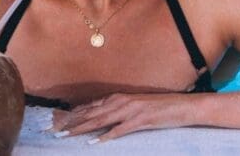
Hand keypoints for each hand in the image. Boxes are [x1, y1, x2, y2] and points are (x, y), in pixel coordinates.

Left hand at [49, 92, 190, 142]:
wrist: (182, 106)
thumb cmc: (159, 107)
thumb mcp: (134, 106)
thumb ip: (118, 110)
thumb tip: (101, 117)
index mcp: (119, 97)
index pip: (91, 106)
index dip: (74, 114)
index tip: (60, 122)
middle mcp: (121, 101)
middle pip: (91, 113)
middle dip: (72, 123)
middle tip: (57, 131)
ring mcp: (130, 110)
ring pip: (100, 120)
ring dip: (82, 128)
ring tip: (68, 135)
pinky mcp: (140, 120)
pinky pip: (119, 130)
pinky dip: (105, 136)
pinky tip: (94, 142)